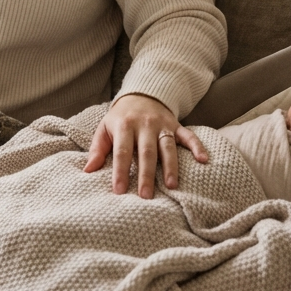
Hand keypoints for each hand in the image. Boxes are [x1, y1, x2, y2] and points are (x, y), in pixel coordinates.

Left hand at [83, 93, 207, 197]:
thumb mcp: (104, 128)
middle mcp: (145, 125)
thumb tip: (87, 171)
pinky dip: (197, 147)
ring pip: (167, 146)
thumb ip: (98, 149)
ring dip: (171, 166)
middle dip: (146, 174)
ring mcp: (162, 125)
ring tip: (171, 185)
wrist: (141, 94)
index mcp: (124, 125)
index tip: (119, 191)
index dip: (120, 171)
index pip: (122, 151)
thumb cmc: (120, 118)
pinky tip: (203, 160)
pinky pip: (189, 135)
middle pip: (146, 152)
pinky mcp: (176, 125)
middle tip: (146, 196)